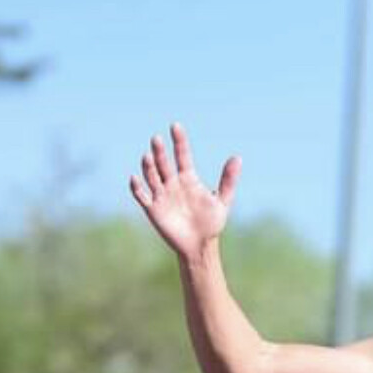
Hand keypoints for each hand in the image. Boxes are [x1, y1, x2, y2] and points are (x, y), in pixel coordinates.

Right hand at [129, 123, 240, 259]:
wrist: (200, 245)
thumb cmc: (211, 223)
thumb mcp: (222, 202)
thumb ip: (228, 180)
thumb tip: (237, 158)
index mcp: (188, 178)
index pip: (182, 155)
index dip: (179, 141)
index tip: (176, 126)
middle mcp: (172, 183)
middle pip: (164, 163)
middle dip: (160, 152)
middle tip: (157, 139)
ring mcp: (161, 195)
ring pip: (152, 176)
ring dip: (149, 167)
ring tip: (148, 157)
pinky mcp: (153, 209)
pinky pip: (142, 196)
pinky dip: (137, 187)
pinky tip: (134, 178)